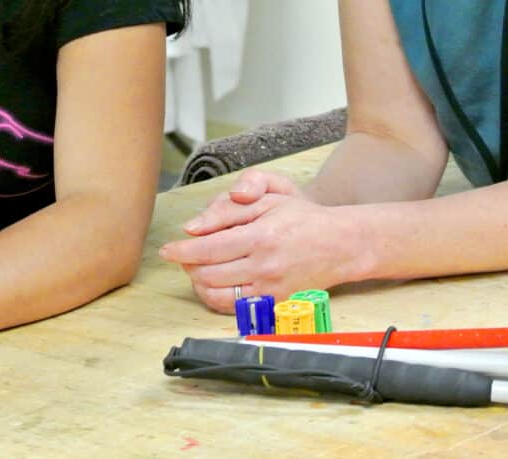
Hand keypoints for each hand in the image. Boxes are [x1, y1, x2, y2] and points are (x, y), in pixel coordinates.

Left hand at [159, 171, 347, 312]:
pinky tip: (215, 283)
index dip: (181, 251)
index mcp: (260, 236)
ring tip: (199, 268)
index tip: (167, 250)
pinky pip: (235, 309)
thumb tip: (192, 228)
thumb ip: (227, 210)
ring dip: (199, 283)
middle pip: (208, 274)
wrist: (340, 245)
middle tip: (185, 255)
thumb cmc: (301, 217)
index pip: (208, 249)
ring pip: (217, 295)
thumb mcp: (267, 198)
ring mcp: (270, 290)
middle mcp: (264, 267)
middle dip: (188, 266)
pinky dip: (216, 298)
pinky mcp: (275, 305)